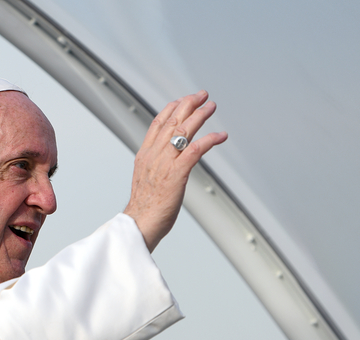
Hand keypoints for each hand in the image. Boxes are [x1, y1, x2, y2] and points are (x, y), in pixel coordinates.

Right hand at [123, 91, 227, 251]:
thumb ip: (154, 167)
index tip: (182, 100)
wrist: (139, 223)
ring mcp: (165, 163)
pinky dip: (210, 140)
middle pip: (172, 121)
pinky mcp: (177, 174)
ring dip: (200, 116)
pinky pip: (196, 150)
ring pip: (184, 131)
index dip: (171, 108)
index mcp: (144, 155)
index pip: (157, 124)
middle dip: (189, 105)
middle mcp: (154, 155)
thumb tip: (164, 164)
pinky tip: (220, 136)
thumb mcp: (144, 180)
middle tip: (202, 95)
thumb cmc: (144, 208)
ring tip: (212, 107)